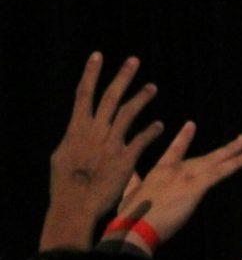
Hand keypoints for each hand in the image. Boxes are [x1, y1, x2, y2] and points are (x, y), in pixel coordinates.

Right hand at [41, 53, 164, 249]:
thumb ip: (74, 139)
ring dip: (141, 98)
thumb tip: (76, 130)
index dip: (91, 73)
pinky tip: (161, 125)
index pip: (84, 93)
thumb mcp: (63, 156)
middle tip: (134, 60)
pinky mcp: (126, 158)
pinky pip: (142, 140)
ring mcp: (111, 143)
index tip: (98, 55)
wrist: (75, 204)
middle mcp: (94, 131)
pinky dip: (151, 131)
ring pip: (129, 113)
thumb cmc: (65, 183)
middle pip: (110, 97)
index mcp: (76, 128)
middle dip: (122, 77)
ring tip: (153, 87)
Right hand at [113, 122, 241, 249]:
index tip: (191, 124)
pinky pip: (219, 173)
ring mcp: (185, 177)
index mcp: (158, 172)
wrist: (133, 227)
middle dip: (223, 149)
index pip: (174, 150)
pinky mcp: (194, 187)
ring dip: (233, 152)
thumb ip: (135, 184)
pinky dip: (235, 164)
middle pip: (204, 157)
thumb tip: (134, 176)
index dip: (183, 138)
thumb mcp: (130, 196)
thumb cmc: (129, 217)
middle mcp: (173, 170)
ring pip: (215, 161)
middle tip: (240, 138)